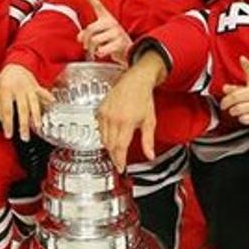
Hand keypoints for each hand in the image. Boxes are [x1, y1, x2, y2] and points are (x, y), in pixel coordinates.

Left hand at [0, 63, 53, 140]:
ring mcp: (28, 87)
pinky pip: (43, 92)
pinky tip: (52, 103)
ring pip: (34, 102)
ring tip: (37, 126)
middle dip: (23, 125)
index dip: (8, 124)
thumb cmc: (4, 80)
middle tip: (24, 136)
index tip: (9, 134)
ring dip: (36, 115)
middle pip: (22, 109)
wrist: (15, 64)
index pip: (7, 110)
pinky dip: (48, 97)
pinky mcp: (36, 86)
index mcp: (5, 90)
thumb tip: (3, 121)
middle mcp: (18, 89)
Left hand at [77, 0, 130, 64]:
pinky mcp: (120, 43)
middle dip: (85, 40)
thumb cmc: (113, 43)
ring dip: (92, 49)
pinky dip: (99, 54)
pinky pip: (102, 49)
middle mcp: (112, 23)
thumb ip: (88, 35)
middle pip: (90, 28)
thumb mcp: (100, 36)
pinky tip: (102, 53)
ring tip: (95, 51)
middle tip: (86, 46)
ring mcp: (117, 32)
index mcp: (107, 19)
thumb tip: (80, 37)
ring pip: (94, 40)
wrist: (129, 52)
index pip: (98, 6)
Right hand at [96, 54, 165, 170]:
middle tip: (119, 161)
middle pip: (110, 145)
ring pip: (103, 138)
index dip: (120, 160)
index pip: (120, 147)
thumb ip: (148, 141)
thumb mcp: (149, 121)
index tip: (121, 168)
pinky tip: (111, 134)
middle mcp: (113, 118)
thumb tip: (150, 155)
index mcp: (126, 122)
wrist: (135, 80)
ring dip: (109, 146)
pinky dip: (104, 135)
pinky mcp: (100, 110)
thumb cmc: (143, 98)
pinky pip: (99, 128)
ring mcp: (105, 113)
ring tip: (116, 149)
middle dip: (114, 155)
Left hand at [220, 56, 248, 134]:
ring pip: (240, 108)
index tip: (242, 59)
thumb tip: (225, 88)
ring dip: (233, 111)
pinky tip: (243, 117)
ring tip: (234, 111)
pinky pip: (246, 118)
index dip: (248, 65)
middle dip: (226, 102)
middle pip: (237, 96)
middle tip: (224, 105)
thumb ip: (236, 89)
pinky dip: (241, 119)